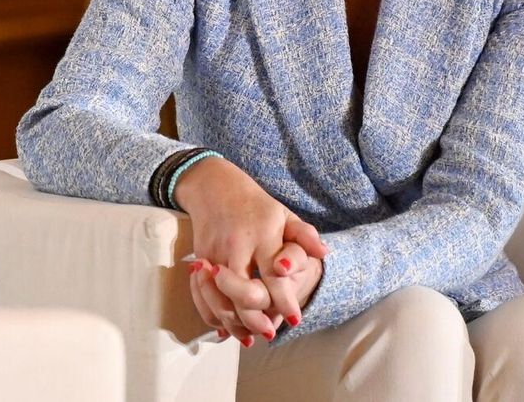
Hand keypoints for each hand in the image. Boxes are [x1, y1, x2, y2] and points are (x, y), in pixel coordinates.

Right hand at [174, 157, 327, 343]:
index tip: (295, 319)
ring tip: (248, 337)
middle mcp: (237, 246)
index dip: (284, 301)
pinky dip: (212, 314)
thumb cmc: (255, 205)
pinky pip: (202, 294)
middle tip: (269, 333)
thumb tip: (324, 252)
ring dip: (233, 323)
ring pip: (220, 298)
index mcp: (262, 236)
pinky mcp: (199, 259)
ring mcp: (214, 254)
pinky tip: (224, 327)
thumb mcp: (283, 214)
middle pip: (243, 292)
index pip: (274, 276)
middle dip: (256, 318)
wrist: (213, 187)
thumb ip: (304, 235)